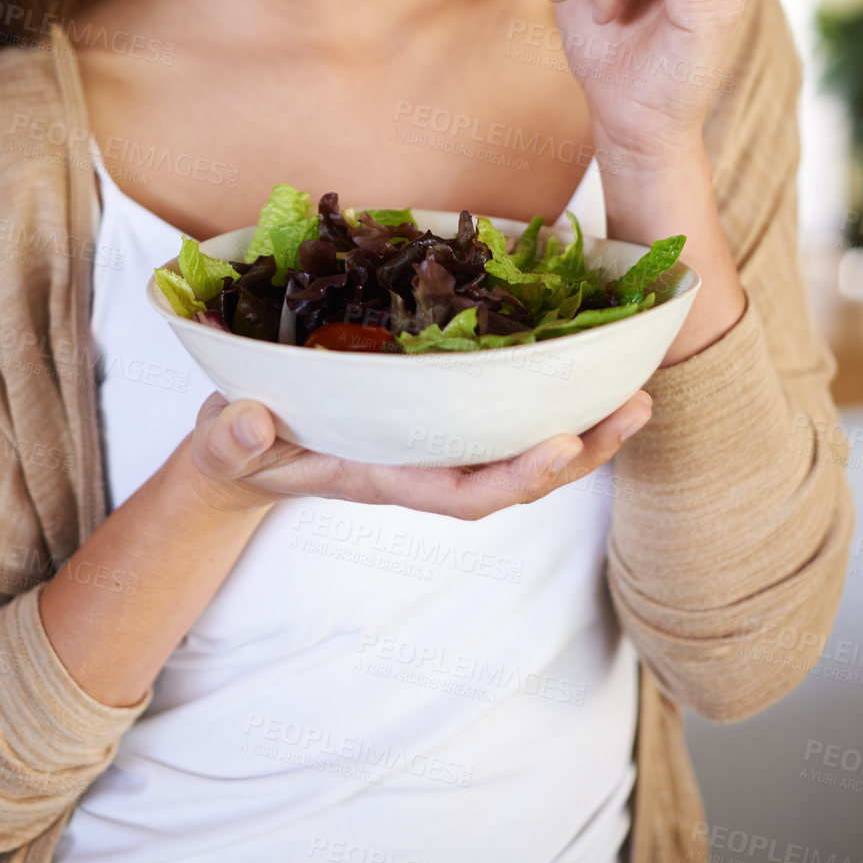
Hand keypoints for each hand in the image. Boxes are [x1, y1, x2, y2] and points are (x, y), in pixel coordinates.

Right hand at [181, 388, 653, 519]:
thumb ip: (234, 441)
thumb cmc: (238, 450)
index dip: (515, 475)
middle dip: (580, 451)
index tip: (564, 445)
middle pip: (513, 473)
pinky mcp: (433, 413)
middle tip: (637, 407)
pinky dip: (545, 398)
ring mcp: (431, 442)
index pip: (461, 492)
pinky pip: (500, 416)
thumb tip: (253, 425)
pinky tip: (584, 370)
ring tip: (637, 394)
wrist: (242, 453)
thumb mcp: (225, 445)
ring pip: (519, 447)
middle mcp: (420, 463)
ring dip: (582, 427)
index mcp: (382, 475)